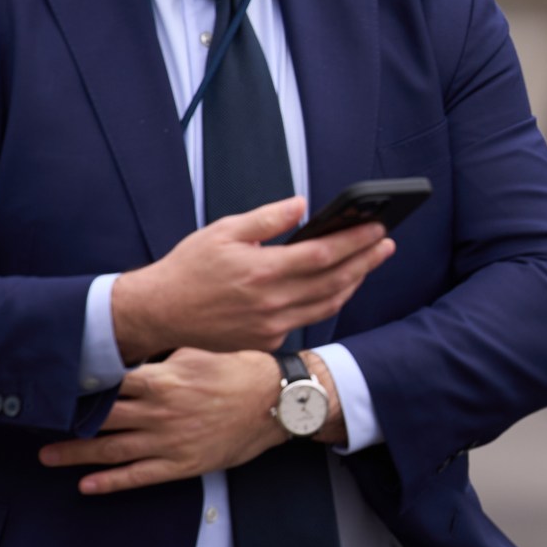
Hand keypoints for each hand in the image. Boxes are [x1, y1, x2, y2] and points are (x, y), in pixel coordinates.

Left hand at [39, 349, 284, 494]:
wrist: (276, 402)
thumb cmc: (239, 370)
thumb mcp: (197, 351)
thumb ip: (161, 357)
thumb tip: (128, 354)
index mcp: (161, 380)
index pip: (107, 383)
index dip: (78, 386)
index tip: (52, 386)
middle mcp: (159, 413)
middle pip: (100, 419)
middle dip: (66, 421)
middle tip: (35, 422)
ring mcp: (168, 442)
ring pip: (111, 450)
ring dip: (75, 454)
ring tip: (47, 456)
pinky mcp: (181, 464)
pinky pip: (138, 477)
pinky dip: (110, 482)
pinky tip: (86, 485)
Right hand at [111, 196, 392, 360]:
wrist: (159, 312)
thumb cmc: (188, 268)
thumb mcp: (223, 231)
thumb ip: (267, 218)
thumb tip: (302, 205)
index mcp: (261, 271)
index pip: (323, 255)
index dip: (355, 241)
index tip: (378, 228)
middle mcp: (271, 302)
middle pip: (334, 281)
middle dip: (365, 260)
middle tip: (386, 243)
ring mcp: (270, 326)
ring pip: (326, 304)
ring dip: (353, 283)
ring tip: (369, 262)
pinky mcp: (266, 341)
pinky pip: (306, 319)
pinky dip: (327, 301)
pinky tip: (338, 285)